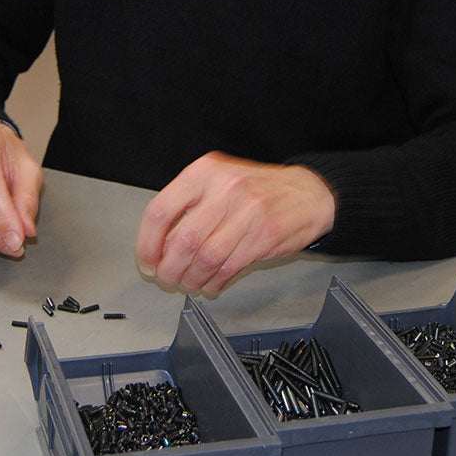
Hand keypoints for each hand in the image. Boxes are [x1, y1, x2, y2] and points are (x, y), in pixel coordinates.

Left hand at [135, 151, 335, 293]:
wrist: (309, 192)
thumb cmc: (257, 188)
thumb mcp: (216, 182)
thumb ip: (187, 206)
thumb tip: (159, 245)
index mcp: (203, 172)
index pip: (160, 210)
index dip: (148, 242)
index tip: (146, 260)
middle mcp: (224, 189)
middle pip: (182, 240)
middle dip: (168, 268)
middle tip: (165, 277)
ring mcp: (246, 212)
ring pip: (204, 257)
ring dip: (190, 278)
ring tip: (187, 282)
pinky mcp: (264, 237)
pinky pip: (228, 267)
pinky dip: (213, 280)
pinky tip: (209, 283)